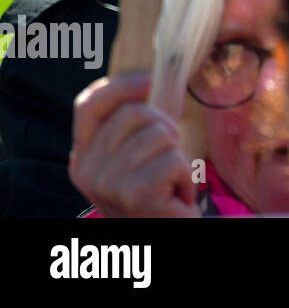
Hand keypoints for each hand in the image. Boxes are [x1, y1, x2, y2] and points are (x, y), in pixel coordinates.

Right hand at [70, 72, 199, 217]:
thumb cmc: (156, 190)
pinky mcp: (135, 195)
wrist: (165, 230)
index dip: (120, 85)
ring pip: (159, 134)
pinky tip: (177, 195)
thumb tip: (151, 78)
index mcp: (83, 155)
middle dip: (164, 127)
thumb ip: (133, 123)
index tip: (149, 80)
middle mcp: (87, 170)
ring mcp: (108, 183)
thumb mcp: (135, 155)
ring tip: (170, 180)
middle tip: (167, 157)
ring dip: (177, 155)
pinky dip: (186, 175)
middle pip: (135, 113)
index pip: (88, 105)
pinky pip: (174, 160)